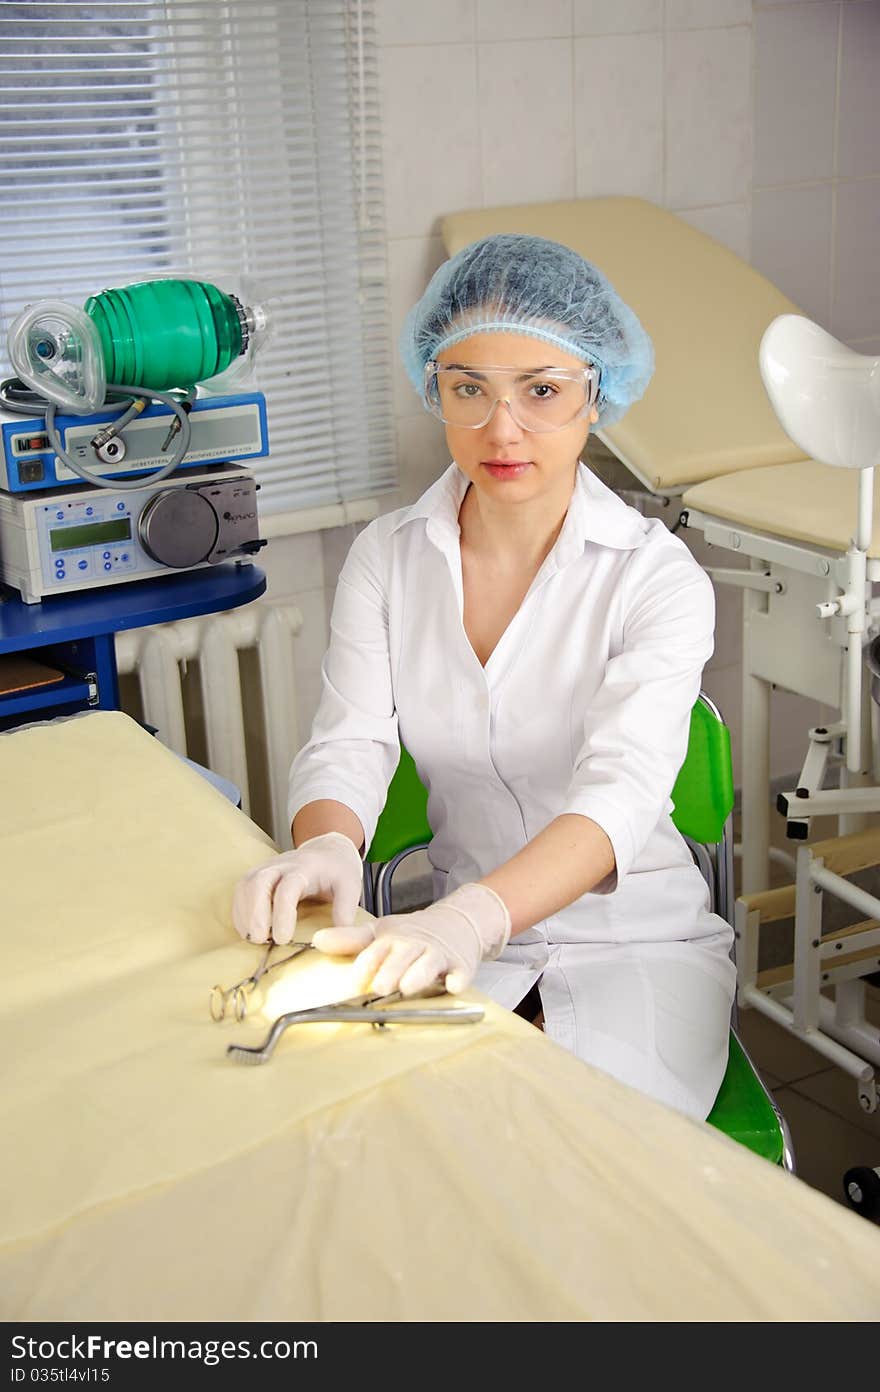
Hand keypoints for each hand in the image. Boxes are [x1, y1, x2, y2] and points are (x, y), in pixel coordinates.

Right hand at [232, 832, 362, 945]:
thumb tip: (338, 938)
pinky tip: (246, 930)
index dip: (282, 914)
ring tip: (252, 938)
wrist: (327, 850)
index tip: (282, 939)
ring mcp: (267, 867)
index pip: (288, 888)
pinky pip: (241, 890)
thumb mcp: (350, 887)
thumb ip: (345, 911)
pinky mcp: (257, 874)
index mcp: (306, 867)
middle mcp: (282, 864)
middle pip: (260, 882)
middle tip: (259, 939)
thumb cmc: (338, 871)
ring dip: (245, 913)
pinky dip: (240, 911)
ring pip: (246, 885)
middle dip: (255, 912)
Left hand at [310, 883, 510, 995]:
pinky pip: (461, 973)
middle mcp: (415, 945)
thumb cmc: (414, 933)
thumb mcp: (381, 932)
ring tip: (408, 986)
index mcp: (393, 939)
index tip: (356, 980)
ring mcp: (439, 955)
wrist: (458, 921)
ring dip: (419, 974)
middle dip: (392, 971)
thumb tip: (317, 940)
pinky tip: (453, 985)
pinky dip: (458, 979)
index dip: (366, 964)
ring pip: (429, 964)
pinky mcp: (462, 964)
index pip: (376, 949)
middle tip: (381, 986)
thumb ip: (350, 940)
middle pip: (402, 957)